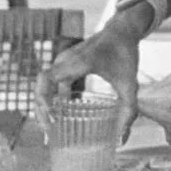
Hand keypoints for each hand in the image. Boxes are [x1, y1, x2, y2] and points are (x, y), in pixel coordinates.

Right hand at [39, 13, 145, 130]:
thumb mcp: (130, 84)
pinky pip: (52, 83)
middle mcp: (66, 60)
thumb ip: (128, 111)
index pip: (48, 79)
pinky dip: (52, 100)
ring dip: (44, 106)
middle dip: (40, 110)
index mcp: (79, 63)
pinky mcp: (65, 65)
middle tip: (47, 132)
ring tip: (49, 129)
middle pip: (41, 85)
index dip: (43, 100)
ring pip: (44, 85)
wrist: (121, 31)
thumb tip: (122, 140)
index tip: (51, 119)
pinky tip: (58, 116)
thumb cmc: (125, 54)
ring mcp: (63, 61)